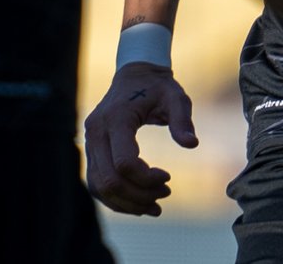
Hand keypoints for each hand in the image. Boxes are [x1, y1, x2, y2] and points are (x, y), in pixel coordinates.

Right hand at [83, 62, 197, 215]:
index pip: (124, 163)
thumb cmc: (158, 88)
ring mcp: (90, 142)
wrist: (135, 76)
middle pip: (110, 180)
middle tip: (165, 193)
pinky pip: (97, 184)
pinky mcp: (91, 150)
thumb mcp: (176, 98)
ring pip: (100, 187)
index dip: (147, 179)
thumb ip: (182, 120)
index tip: (168, 176)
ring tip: (155, 206)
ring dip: (127, 203)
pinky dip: (116, 199)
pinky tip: (139, 202)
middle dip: (139, 196)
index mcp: (116, 118)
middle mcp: (96, 131)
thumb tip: (191, 144)